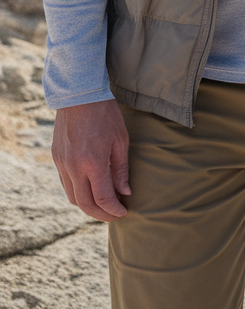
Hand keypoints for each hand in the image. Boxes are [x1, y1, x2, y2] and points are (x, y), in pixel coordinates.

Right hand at [52, 99, 130, 221]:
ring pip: (73, 197)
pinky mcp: (56, 158)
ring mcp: (62, 163)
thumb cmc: (105, 114)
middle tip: (114, 214)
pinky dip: (78, 192)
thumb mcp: (120, 140)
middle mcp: (74, 167)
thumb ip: (121, 169)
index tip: (123, 212)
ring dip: (88, 205)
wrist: (79, 93)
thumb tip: (124, 192)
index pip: (102, 199)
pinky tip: (90, 188)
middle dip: (100, 214)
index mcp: (92, 162)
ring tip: (104, 204)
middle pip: (85, 205)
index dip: (114, 210)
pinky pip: (66, 184)